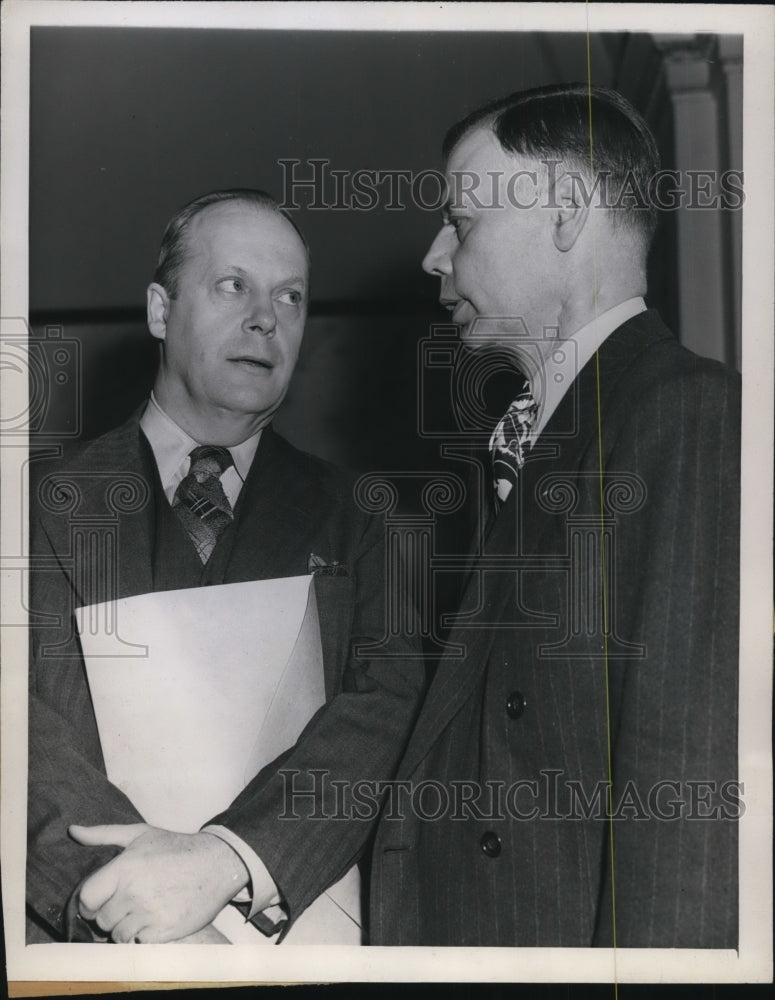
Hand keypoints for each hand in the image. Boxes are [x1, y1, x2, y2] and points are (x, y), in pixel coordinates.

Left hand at [69, 822, 248, 942]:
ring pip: (118, 934)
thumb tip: (73, 831)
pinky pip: (138, 942)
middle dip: (111, 913)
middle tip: (129, 902)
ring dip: (126, 926)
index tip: (100, 901)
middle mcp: (134, 892)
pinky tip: (156, 918)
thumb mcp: (140, 833)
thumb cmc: (176, 847)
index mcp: (124, 867)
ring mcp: (149, 913)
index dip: (90, 902)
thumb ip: (103, 834)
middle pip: (102, 919)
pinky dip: (144, 934)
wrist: (217, 863)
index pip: (86, 898)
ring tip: (143, 909)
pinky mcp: (163, 931)